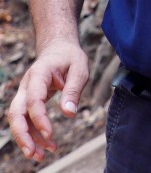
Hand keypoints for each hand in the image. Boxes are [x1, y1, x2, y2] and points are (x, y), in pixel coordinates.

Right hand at [6, 39, 87, 161]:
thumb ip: (73, 90)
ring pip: (18, 120)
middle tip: (33, 153)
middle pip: (16, 113)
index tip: (50, 133)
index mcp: (39, 74)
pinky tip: (47, 145)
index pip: (33, 100)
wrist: (58, 49)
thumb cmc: (70, 58)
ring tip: (41, 156)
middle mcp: (26, 86)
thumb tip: (69, 114)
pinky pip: (27, 120)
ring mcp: (25, 94)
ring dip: (27, 139)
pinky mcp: (28, 102)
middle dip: (22, 135)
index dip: (39, 118)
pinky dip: (34, 133)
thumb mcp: (79, 69)